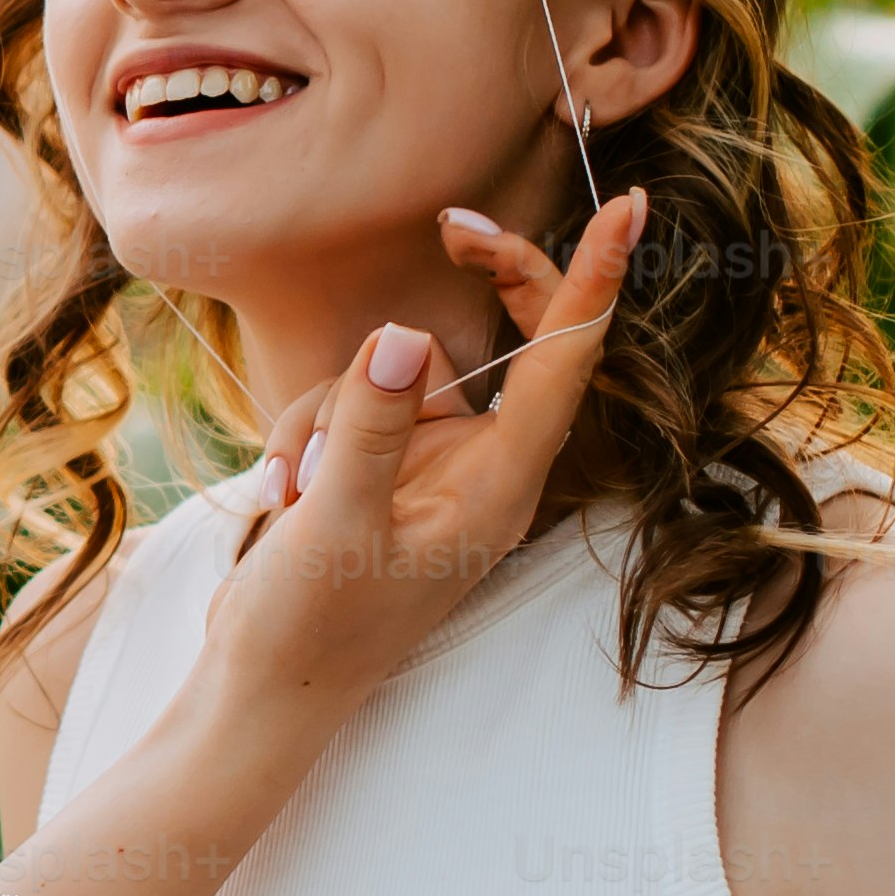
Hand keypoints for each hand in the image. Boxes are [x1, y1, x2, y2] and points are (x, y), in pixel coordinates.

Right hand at [185, 192, 644, 741]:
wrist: (264, 689)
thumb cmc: (311, 629)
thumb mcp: (331, 526)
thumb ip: (367, 428)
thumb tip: (397, 334)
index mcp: (500, 485)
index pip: (561, 363)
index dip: (596, 279)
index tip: (630, 207)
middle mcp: (480, 466)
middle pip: (499, 338)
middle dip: (472, 286)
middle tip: (450, 223)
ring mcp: (430, 464)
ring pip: (394, 367)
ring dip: (331, 407)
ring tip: (295, 488)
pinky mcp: (382, 465)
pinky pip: (354, 399)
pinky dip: (310, 429)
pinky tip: (283, 493)